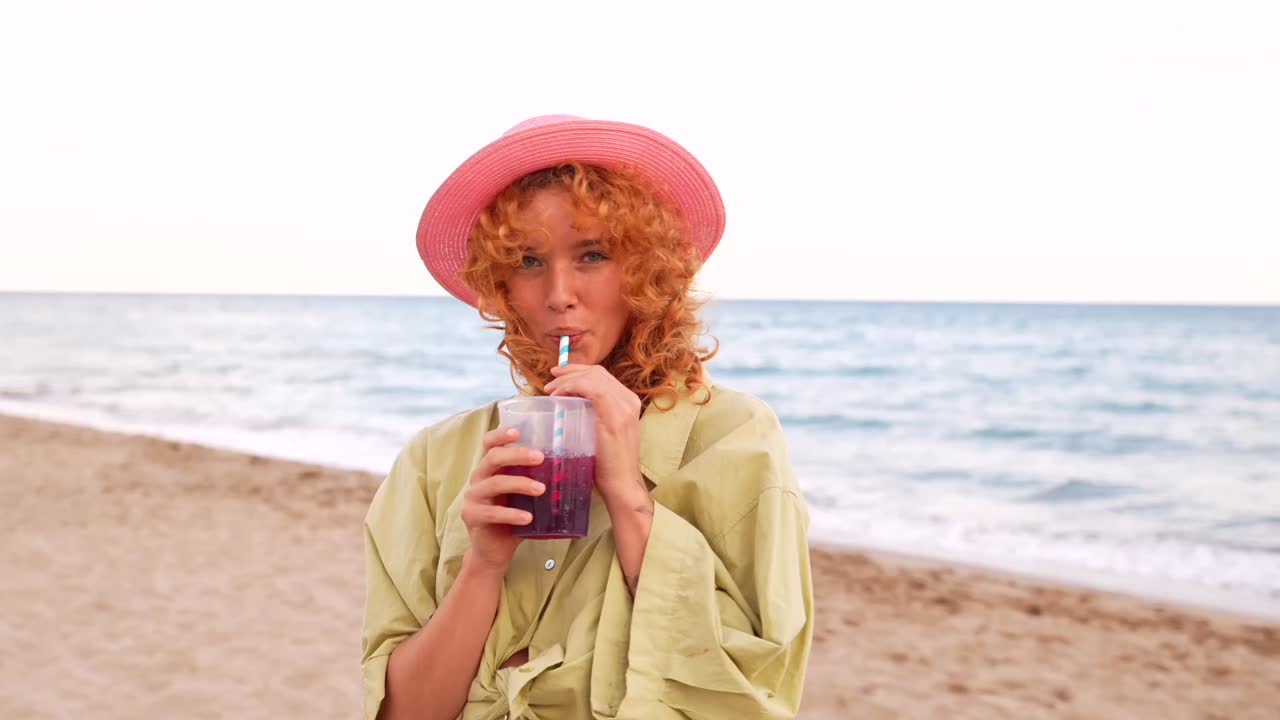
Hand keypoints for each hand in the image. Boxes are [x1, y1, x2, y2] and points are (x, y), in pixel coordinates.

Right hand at [460, 427, 546, 576]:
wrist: (495, 550)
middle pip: (494, 457)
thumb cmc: (514, 517)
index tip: (518, 431)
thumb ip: (535, 480)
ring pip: (495, 483)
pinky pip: (492, 512)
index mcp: (490, 468)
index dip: (501, 434)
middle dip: (518, 455)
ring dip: (520, 484)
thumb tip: (572, 467)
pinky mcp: (472, 516)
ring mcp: (473, 497)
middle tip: (540, 458)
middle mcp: (478, 478)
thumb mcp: (524, 495)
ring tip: (541, 489)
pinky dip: (512, 514)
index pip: (490, 444)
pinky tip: (528, 518)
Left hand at [544, 364, 645, 503]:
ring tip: (550, 390)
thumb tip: (568, 403)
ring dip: (567, 380)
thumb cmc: (607, 464)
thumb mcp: (601, 432)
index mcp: (627, 402)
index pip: (601, 375)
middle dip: (569, 372)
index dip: (578, 371)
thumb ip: (592, 415)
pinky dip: (572, 387)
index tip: (557, 376)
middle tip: (549, 381)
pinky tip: (559, 395)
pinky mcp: (615, 415)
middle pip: (597, 372)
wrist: (621, 484)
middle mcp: (629, 399)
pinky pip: (592, 389)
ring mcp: (624, 406)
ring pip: (593, 377)